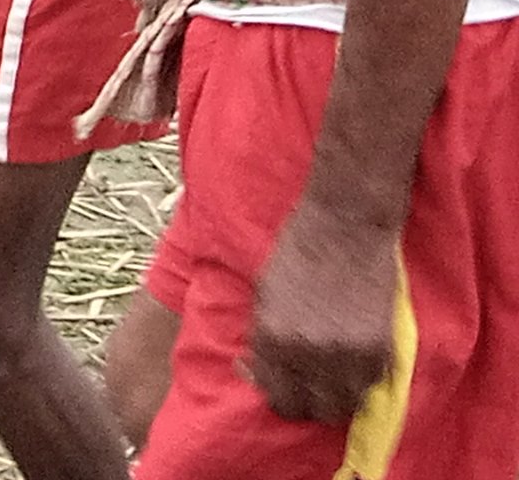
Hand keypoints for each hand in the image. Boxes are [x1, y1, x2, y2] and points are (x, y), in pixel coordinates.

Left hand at [247, 198, 407, 425]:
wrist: (345, 227)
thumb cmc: (297, 253)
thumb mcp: (263, 295)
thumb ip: (262, 338)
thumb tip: (256, 370)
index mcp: (272, 338)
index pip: (276, 397)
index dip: (274, 391)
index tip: (274, 378)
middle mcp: (308, 354)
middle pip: (309, 409)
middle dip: (303, 400)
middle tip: (301, 381)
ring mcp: (348, 356)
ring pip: (343, 406)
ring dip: (334, 396)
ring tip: (327, 375)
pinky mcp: (381, 351)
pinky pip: (370, 387)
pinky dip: (359, 382)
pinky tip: (349, 362)